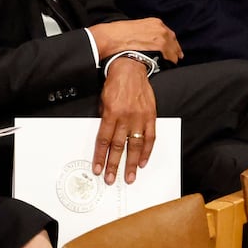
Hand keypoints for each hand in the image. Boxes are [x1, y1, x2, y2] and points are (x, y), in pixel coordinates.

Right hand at [88, 18, 181, 61]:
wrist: (111, 39)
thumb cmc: (117, 34)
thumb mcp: (134, 27)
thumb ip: (144, 32)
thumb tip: (146, 40)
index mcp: (154, 22)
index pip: (168, 33)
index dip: (170, 41)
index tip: (171, 47)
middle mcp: (161, 29)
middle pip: (173, 41)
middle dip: (174, 49)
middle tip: (175, 56)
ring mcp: (162, 39)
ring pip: (174, 50)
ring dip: (173, 57)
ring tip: (171, 63)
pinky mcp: (160, 49)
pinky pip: (171, 58)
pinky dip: (170, 62)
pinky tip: (167, 66)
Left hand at [94, 58, 156, 183]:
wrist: (131, 68)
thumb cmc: (115, 84)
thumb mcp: (103, 100)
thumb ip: (105, 119)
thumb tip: (105, 139)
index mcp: (111, 114)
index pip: (103, 141)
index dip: (100, 157)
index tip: (97, 169)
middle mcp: (125, 117)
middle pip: (118, 147)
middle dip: (114, 165)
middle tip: (111, 179)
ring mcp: (139, 118)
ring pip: (134, 146)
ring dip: (131, 163)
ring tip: (129, 177)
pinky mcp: (150, 116)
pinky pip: (149, 138)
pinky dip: (146, 151)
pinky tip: (142, 162)